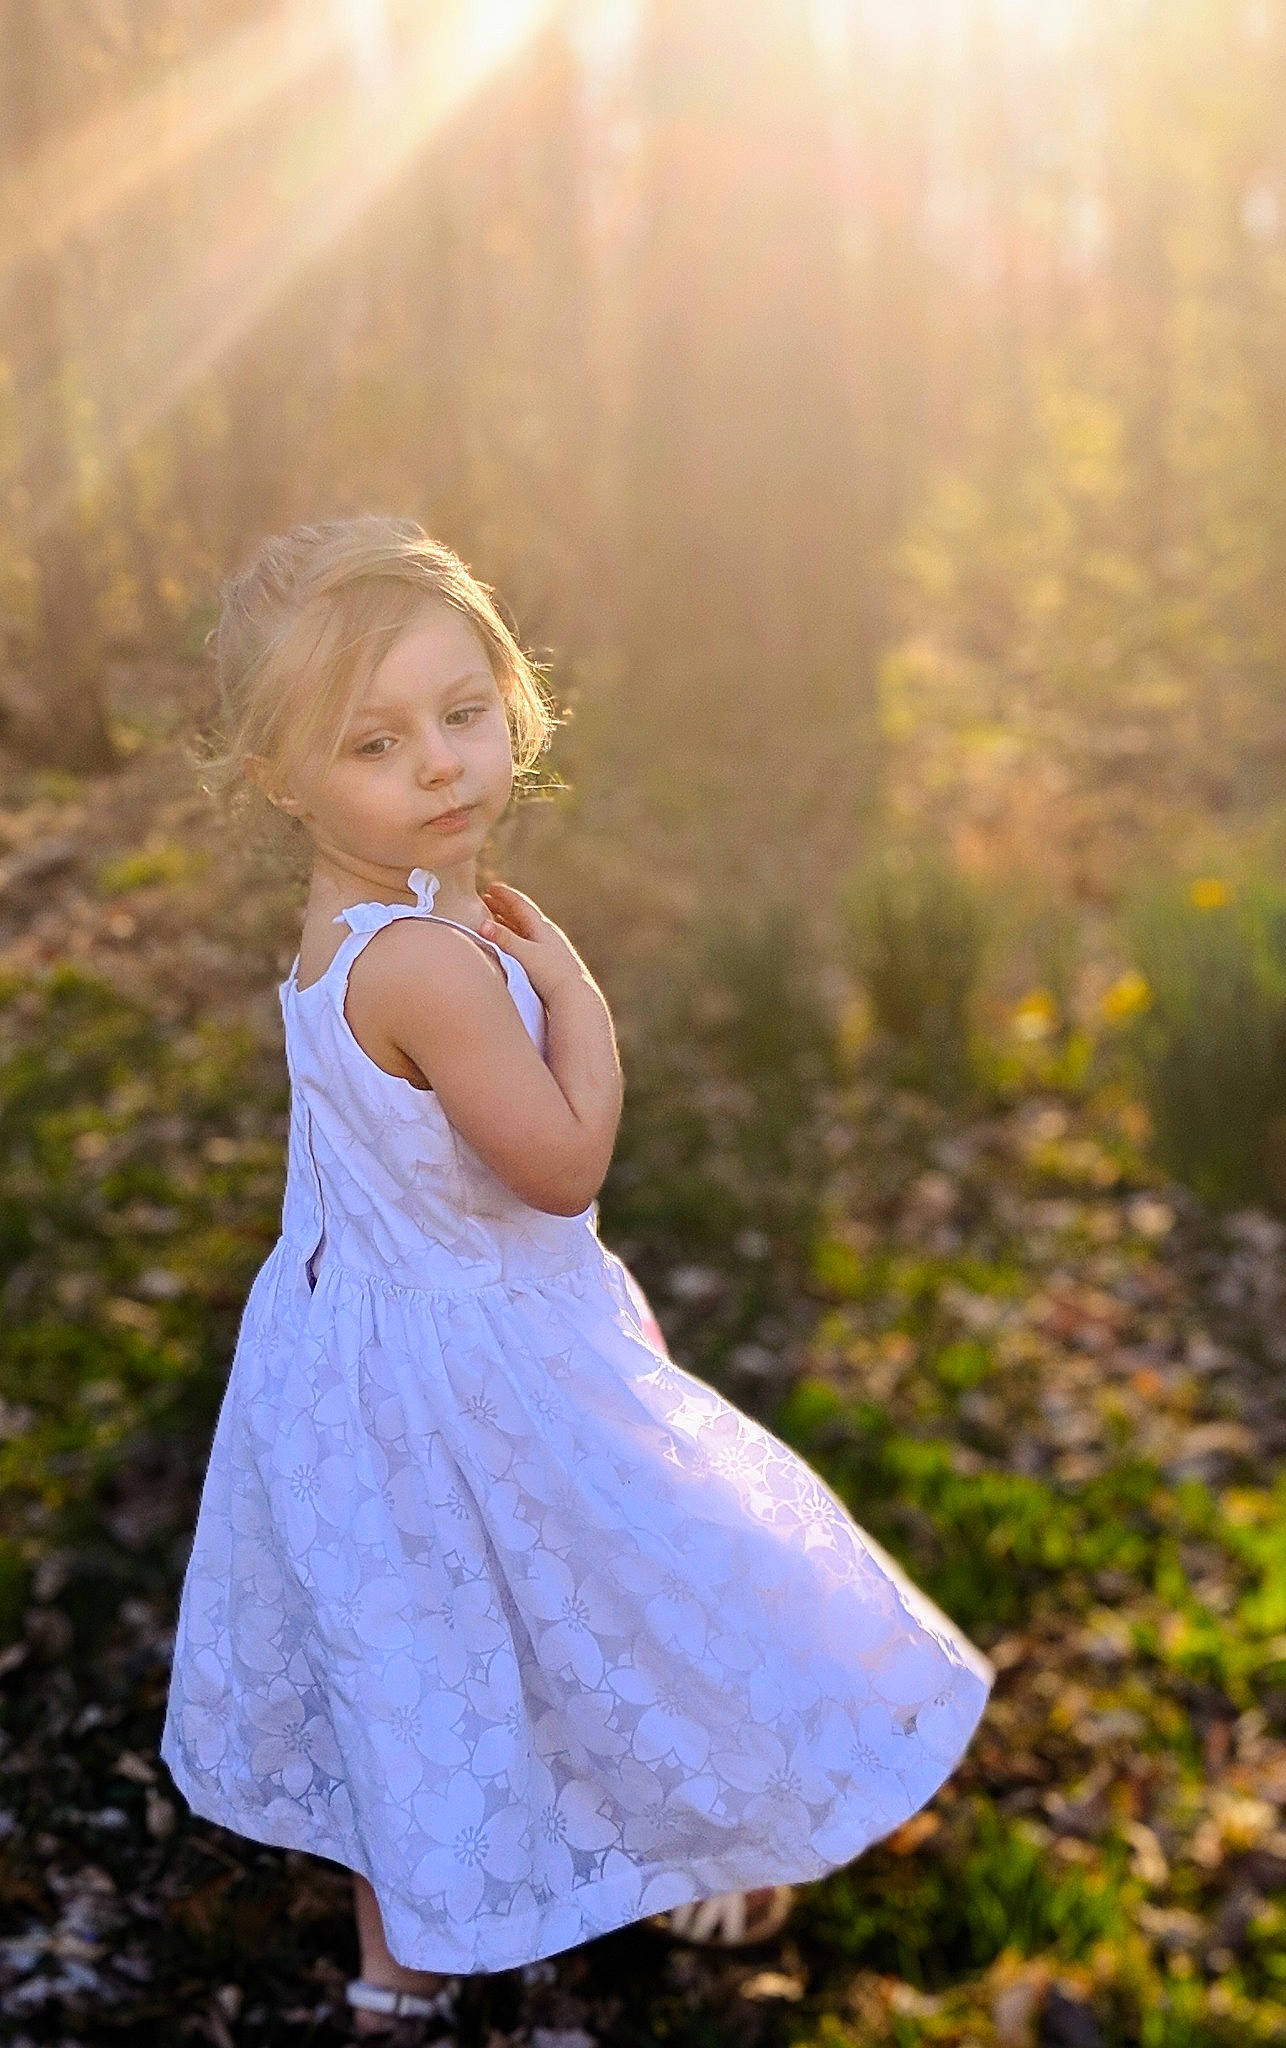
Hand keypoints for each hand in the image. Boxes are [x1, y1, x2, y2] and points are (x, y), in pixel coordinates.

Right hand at [479, 881, 583, 997]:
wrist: (575, 997)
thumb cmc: (551, 974)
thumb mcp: (524, 954)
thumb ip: (504, 939)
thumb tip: (482, 925)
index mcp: (542, 927)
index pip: (520, 905)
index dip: (504, 895)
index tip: (489, 886)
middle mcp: (547, 934)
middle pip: (521, 915)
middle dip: (502, 906)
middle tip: (485, 899)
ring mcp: (550, 948)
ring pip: (525, 929)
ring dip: (508, 921)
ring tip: (494, 918)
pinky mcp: (551, 962)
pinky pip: (528, 942)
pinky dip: (515, 937)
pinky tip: (513, 943)